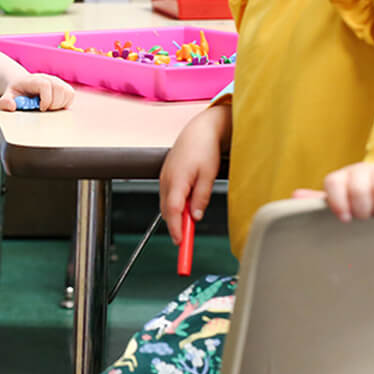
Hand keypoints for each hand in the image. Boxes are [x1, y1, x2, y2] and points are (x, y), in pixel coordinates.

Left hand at [0, 73, 73, 111]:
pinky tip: (55, 105)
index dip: (46, 98)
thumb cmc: (17, 92)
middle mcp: (48, 78)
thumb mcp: (7, 96)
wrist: (22, 84)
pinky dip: (66, 102)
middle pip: (59, 89)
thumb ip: (5, 102)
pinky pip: (71, 94)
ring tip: (49, 107)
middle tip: (44, 108)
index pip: (45, 85)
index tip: (41, 108)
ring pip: (67, 92)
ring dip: (60, 104)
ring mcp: (57, 81)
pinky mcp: (63, 86)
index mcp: (34, 80)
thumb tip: (12, 106)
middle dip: (53, 104)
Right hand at [159, 104, 230, 244]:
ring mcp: (164, 177)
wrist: (199, 130)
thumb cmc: (204, 149)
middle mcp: (166, 179)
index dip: (176, 228)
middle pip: (166, 210)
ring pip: (166, 203)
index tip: (181, 243)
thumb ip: (201, 197)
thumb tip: (196, 216)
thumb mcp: (209, 175)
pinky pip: (167, 195)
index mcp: (177, 179)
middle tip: (185, 242)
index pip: (172, 210)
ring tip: (187, 227)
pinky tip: (184, 208)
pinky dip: (174, 206)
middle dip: (175, 226)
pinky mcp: (166, 175)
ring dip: (175, 216)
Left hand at [294, 161, 373, 221]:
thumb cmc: (355, 199)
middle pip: (357, 188)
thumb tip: (295, 196)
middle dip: (361, 208)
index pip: (333, 183)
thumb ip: (320, 200)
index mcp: (341, 177)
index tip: (344, 218)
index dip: (337, 202)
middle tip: (364, 217)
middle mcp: (358, 171)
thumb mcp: (339, 200)